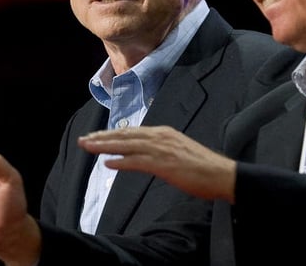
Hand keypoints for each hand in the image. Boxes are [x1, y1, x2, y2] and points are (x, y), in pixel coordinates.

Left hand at [79, 125, 236, 202]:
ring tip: (88, 147)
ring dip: (105, 146)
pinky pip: (137, 161)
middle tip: (84, 140)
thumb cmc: (203, 167)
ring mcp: (162, 150)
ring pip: (127, 145)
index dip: (112, 134)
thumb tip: (144, 155)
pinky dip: (121, 161)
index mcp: (165, 133)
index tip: (96, 136)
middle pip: (125, 135)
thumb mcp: (179, 152)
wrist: (221, 174)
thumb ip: (161, 151)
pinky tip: (108, 163)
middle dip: (102, 137)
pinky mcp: (164, 164)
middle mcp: (161, 137)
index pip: (133, 132)